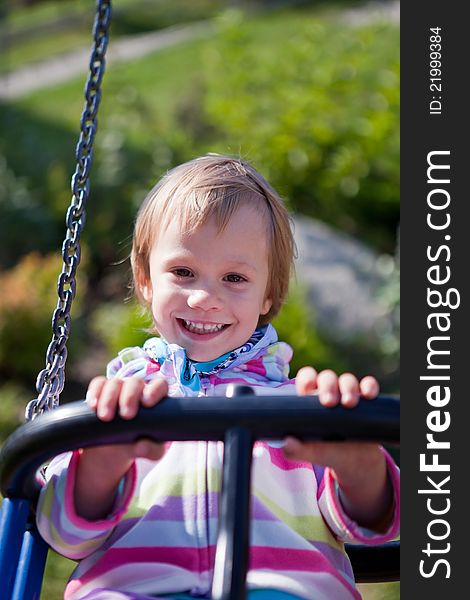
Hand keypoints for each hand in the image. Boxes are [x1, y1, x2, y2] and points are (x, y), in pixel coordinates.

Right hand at [74, 376, 168, 519]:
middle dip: (130, 396)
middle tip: (126, 416)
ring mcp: (118, 389)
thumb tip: (147, 444)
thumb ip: (153, 449)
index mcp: (155, 402)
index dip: (156, 391)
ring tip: (104, 418)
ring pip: (115, 381)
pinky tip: (90, 406)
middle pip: (136, 381)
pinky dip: (94, 392)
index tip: (149, 405)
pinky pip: (97, 384)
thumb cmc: (136, 447)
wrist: (110, 451)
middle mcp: (137, 391)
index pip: (160, 386)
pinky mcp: (99, 392)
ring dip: (109, 397)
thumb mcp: (148, 452)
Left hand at [284, 367, 391, 530]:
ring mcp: (348, 395)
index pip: (307, 379)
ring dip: (348, 387)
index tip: (308, 388)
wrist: (354, 463)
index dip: (307, 378)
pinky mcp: (367, 401)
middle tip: (329, 402)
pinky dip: (369, 386)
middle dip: (328, 386)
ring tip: (348, 403)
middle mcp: (329, 393)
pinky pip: (369, 386)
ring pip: (347, 380)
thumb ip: (296, 449)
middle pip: (327, 377)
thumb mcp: (311, 453)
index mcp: (311, 400)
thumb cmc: (327, 452)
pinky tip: (368, 396)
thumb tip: (287, 442)